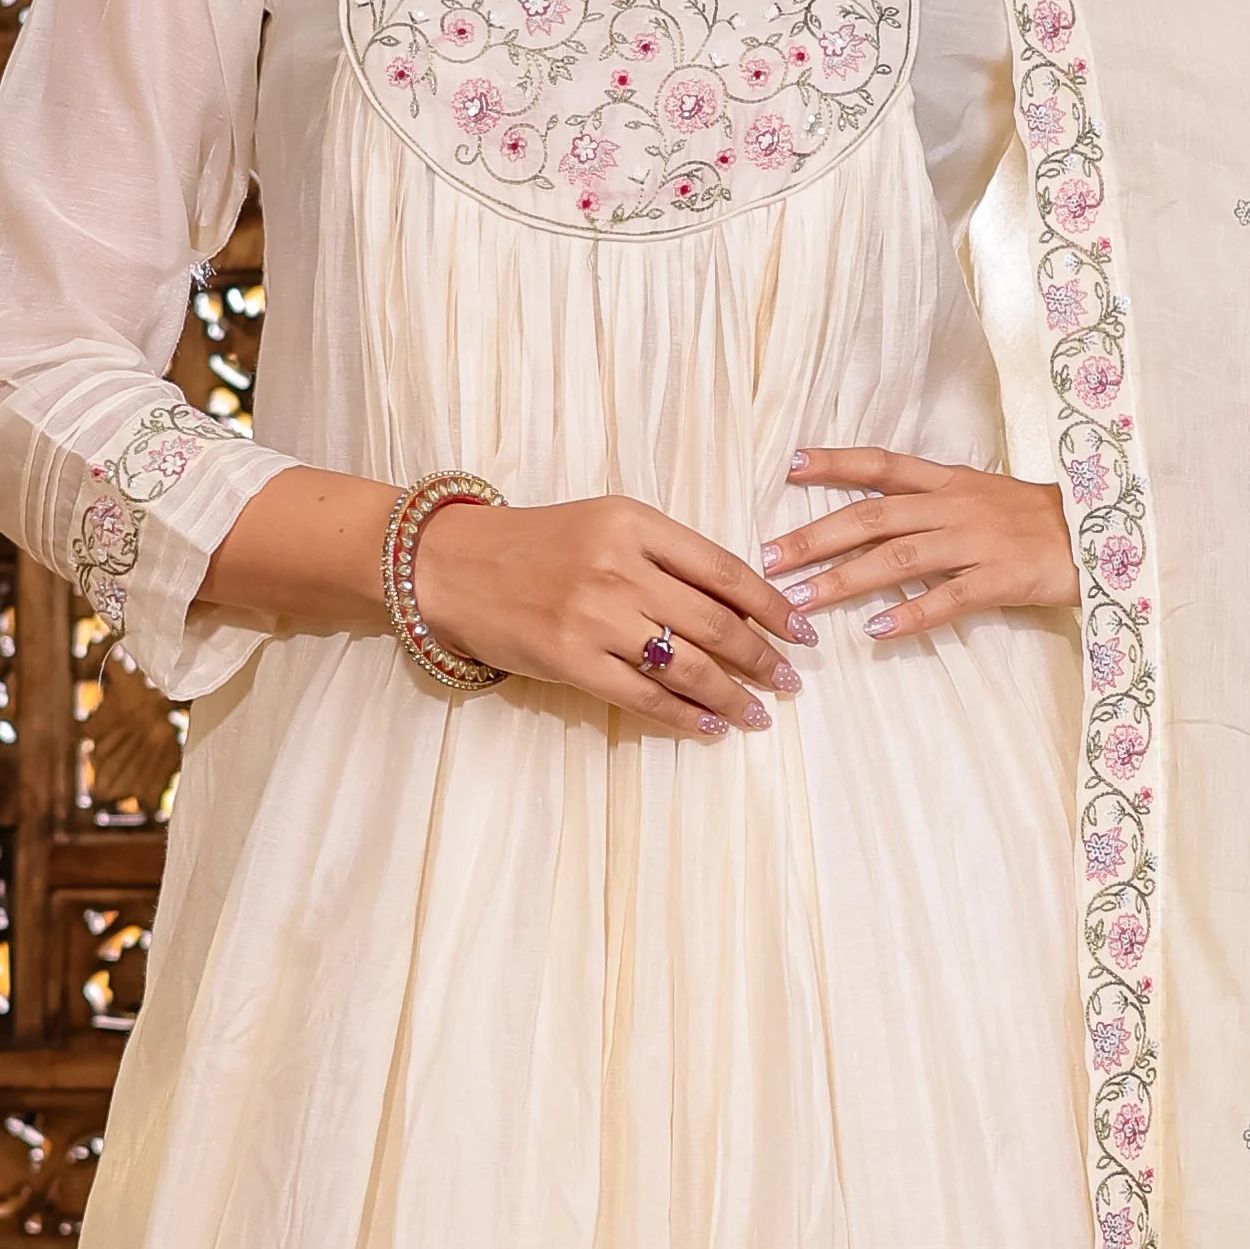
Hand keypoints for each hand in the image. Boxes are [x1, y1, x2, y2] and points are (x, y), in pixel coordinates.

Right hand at [409, 492, 811, 736]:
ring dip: (733, 694)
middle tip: (789, 679)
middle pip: (715, 622)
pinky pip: (643, 697)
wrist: (449, 566)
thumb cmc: (535, 544)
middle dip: (761, 657)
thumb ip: (666, 555)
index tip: (800, 630)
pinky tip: (712, 725)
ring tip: (761, 713)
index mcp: (633, 523)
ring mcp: (593, 617)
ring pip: (686, 665)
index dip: (772, 605)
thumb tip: (739, 603)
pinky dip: (685, 716)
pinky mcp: (570, 660)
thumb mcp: (605, 524)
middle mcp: (618, 567)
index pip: (724, 569)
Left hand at [760, 448, 1079, 639]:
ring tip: (801, 602)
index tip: (789, 465)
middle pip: (872, 516)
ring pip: (897, 558)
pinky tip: (875, 631)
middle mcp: (955, 506)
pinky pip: (947, 599)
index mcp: (950, 482)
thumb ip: (935, 504)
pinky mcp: (999, 579)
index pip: (881, 465)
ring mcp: (977, 542)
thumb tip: (882, 517)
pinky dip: (910, 614)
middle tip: (768, 557)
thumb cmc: (1041, 522)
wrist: (1104, 536)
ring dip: (843, 580)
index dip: (836, 462)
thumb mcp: (985, 496)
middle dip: (815, 536)